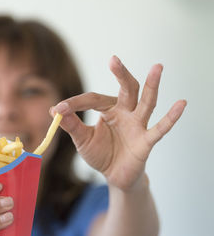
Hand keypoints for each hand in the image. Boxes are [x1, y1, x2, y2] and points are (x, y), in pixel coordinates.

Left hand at [51, 56, 185, 190]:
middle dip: (121, 74)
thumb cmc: (101, 154)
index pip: (92, 99)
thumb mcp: (82, 139)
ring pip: (146, 102)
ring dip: (152, 86)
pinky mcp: (146, 141)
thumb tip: (54, 110)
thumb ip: (71, 125)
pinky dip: (171, 118)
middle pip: (127, 89)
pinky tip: (181, 103)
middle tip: (114, 59)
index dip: (75, 103)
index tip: (58, 109)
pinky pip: (160, 128)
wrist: (114, 176)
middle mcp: (125, 113)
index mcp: (108, 110)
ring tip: (157, 67)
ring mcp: (138, 125)